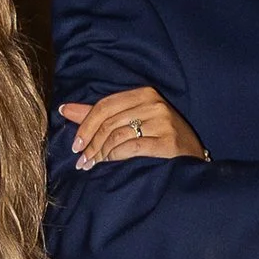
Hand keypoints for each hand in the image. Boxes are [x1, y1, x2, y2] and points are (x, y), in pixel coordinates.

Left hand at [61, 85, 207, 168]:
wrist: (193, 157)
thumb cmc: (159, 138)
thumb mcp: (132, 120)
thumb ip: (100, 115)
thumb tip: (65, 109)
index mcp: (145, 94)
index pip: (105, 105)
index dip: (85, 124)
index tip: (74, 144)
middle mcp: (154, 104)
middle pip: (109, 121)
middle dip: (89, 143)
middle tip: (80, 160)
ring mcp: (163, 122)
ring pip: (117, 135)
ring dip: (99, 153)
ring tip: (90, 165)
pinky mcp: (167, 142)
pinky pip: (130, 147)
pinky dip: (114, 156)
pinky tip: (107, 163)